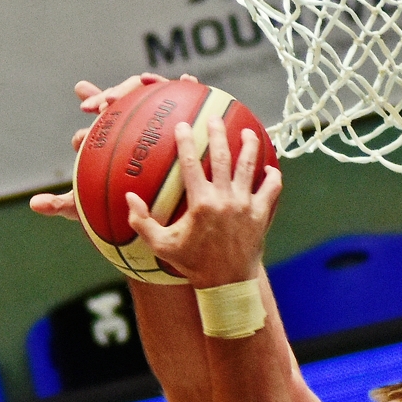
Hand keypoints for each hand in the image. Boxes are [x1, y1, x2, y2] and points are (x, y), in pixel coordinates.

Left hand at [30, 73, 199, 220]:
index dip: (93, 109)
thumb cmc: (122, 212)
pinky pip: (179, 101)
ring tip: (141, 85)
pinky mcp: (176, 122)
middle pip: (119, 100)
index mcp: (106, 140)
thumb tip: (34, 204)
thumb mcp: (88, 210)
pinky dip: (182, 88)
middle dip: (110, 95)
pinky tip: (187, 82)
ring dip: (139, 86)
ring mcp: (153, 122)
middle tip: (106, 103)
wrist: (160, 219)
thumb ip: (62, 204)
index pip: (98, 117)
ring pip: (145, 95)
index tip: (88, 114)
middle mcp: (129, 126)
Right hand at [127, 117, 280, 289]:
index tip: (182, 125)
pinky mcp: (262, 214)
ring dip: (249, 146)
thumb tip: (129, 197)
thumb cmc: (192, 264)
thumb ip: (142, 222)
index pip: (192, 164)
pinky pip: (271, 189)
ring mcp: (246, 205)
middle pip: (223, 157)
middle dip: (218, 133)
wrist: (226, 283)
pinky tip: (270, 166)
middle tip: (215, 118)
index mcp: (201, 203)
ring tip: (247, 132)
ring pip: (250, 167)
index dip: (186, 142)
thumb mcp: (162, 246)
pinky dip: (272, 176)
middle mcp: (226, 199)